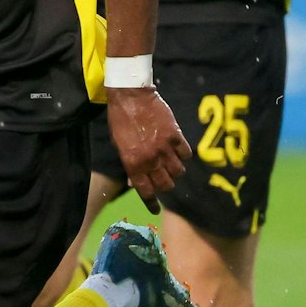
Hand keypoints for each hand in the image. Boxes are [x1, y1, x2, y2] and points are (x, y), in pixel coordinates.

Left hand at [105, 84, 188, 212]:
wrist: (130, 96)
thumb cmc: (121, 120)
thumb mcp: (119, 145)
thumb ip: (129, 165)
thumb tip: (135, 182)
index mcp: (133, 163)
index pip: (145, 192)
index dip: (152, 204)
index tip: (155, 210)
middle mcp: (150, 159)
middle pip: (166, 185)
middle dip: (165, 185)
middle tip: (163, 179)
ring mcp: (164, 148)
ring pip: (178, 172)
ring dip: (175, 171)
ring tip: (171, 163)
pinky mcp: (176, 135)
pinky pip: (186, 154)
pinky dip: (184, 155)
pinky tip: (178, 150)